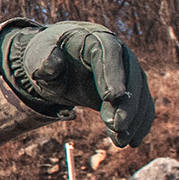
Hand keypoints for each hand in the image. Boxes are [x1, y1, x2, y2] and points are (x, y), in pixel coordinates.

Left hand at [1, 21, 155, 146]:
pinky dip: (139, 123)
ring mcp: (127, 71)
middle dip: (127, 102)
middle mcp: (118, 52)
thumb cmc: (46, 55)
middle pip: (131, 75)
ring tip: (121, 141)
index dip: (112, 75)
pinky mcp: (129, 89)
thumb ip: (43, 60)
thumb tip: (47, 68)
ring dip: (134, 118)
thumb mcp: (38, 55)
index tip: (112, 98)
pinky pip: (140, 105)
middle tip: (117, 126)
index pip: (109, 53)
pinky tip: (133, 141)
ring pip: (139, 93)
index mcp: (95, 38)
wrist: (58, 60)